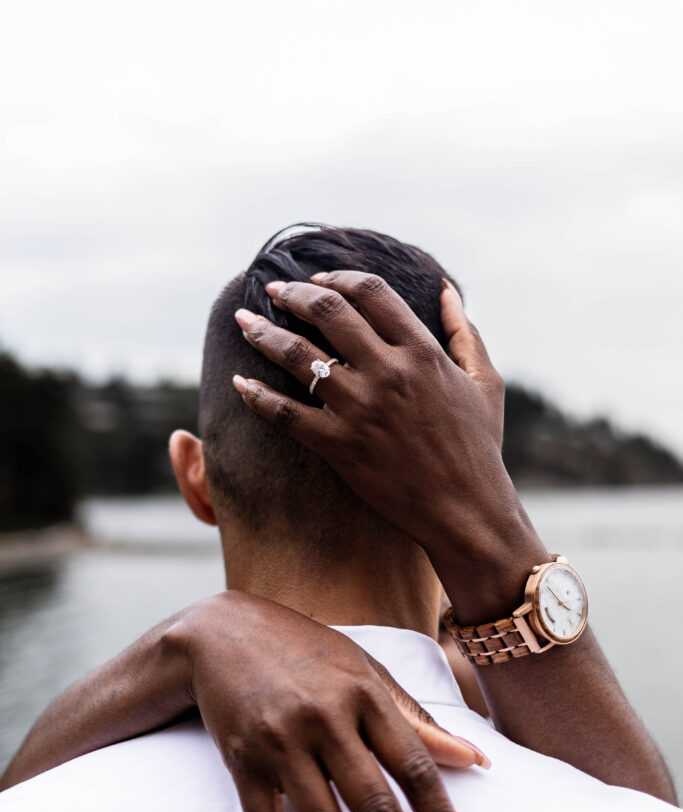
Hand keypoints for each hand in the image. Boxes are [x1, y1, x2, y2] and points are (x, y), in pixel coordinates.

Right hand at [177, 591, 487, 811]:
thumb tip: (475, 759)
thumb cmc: (305, 651)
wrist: (220, 632)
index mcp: (364, 695)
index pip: (414, 769)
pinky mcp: (241, 763)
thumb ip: (416, 718)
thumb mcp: (365, 670)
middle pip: (374, 810)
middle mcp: (325, 720)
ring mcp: (280, 743)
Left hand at [233, 272, 505, 558]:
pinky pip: (285, 414)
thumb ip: (465, 333)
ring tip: (245, 323)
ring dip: (265, 334)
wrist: (467, 511)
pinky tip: (239, 384)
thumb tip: (444, 289)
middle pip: (328, 313)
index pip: (371, 293)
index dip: (337, 278)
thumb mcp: (486, 383)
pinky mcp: (340, 447)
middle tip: (274, 291)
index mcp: (423, 353)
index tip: (318, 280)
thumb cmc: (479, 449)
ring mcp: (361, 410)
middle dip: (293, 295)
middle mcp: (389, 374)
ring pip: (298, 357)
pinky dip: (257, 396)